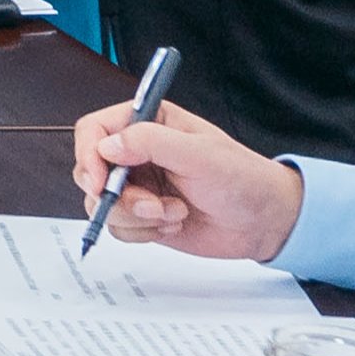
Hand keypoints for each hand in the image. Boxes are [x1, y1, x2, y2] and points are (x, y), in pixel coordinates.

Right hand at [62, 96, 300, 260]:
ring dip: (136, 216)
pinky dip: (143, 232)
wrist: (265, 222)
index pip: (95, 130)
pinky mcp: (143, 216)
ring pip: (102, 204)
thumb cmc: (244, 179)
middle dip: (116, 195)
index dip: (89, 155)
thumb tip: (108, 146)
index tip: (101, 182)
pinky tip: (174, 223)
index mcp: (149, 123)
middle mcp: (138, 153)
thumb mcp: (200, 154)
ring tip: (173, 213)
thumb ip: (152, 143)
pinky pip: (119, 228)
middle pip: (91, 171)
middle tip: (148, 205)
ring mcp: (139, 186)